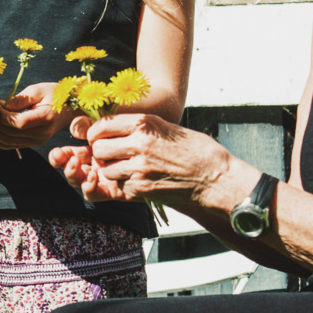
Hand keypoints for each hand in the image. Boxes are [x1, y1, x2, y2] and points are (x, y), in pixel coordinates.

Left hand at [0, 82, 70, 149]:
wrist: (70, 110)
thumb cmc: (55, 94)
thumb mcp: (39, 90)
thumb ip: (20, 100)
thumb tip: (0, 106)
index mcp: (46, 118)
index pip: (19, 122)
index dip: (3, 117)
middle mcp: (42, 134)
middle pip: (11, 134)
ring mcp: (37, 142)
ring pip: (8, 142)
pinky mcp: (32, 144)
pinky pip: (10, 145)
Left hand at [50, 114, 233, 204]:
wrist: (215, 177)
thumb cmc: (196, 150)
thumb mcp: (168, 127)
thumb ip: (141, 127)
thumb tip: (115, 128)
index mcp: (145, 124)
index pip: (103, 125)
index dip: (97, 132)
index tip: (99, 137)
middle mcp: (139, 144)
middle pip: (99, 148)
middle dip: (101, 153)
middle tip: (109, 155)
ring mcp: (139, 168)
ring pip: (106, 169)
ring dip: (111, 169)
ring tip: (125, 168)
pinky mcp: (141, 188)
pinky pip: (119, 185)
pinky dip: (124, 183)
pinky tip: (138, 179)